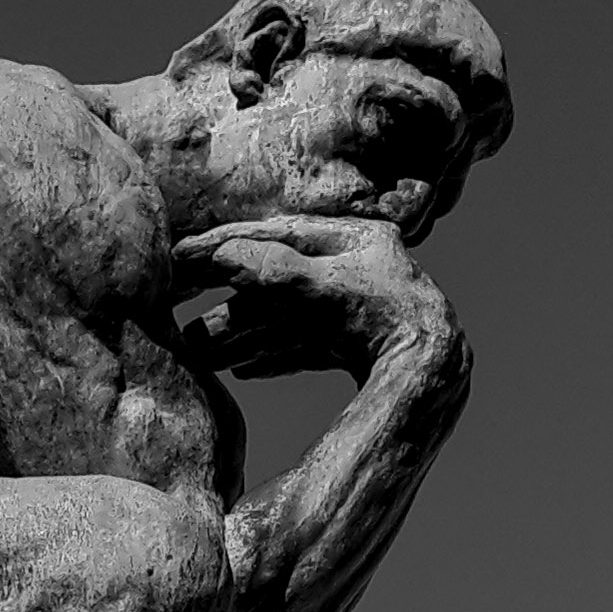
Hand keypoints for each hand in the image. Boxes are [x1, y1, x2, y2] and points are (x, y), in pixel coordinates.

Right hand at [172, 215, 457, 379]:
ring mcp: (361, 308)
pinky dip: (273, 354)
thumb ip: (275, 272)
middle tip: (174, 309)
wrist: (437, 374)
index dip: (222, 246)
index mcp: (353, 239)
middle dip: (224, 301)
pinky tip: (242, 371)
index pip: (273, 236)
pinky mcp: (364, 345)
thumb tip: (222, 256)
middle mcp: (358, 267)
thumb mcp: (323, 291)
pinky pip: (306, 344)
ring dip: (241, 334)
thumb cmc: (386, 322)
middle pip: (275, 280)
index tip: (176, 256)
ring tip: (196, 353)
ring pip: (285, 315)